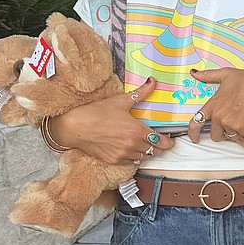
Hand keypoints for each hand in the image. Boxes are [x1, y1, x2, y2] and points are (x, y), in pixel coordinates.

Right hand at [51, 77, 174, 164]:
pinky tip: (131, 148)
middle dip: (160, 146)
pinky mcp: (114, 160)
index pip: (162, 142)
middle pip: (156, 151)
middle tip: (159, 140)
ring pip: (144, 158)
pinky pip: (131, 163)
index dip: (169, 142)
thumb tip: (152, 81)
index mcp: (137, 130)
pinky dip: (134, 157)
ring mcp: (123, 155)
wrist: (74, 127)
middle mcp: (132, 145)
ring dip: (147, 152)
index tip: (169, 139)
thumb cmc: (96, 112)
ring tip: (144, 143)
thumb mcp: (120, 101)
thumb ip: (140, 93)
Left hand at [187, 68, 243, 142]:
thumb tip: (194, 73)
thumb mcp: (226, 74)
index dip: (193, 132)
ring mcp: (229, 123)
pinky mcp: (241, 128)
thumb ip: (208, 75)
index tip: (195, 137)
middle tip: (231, 124)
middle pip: (215, 134)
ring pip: (231, 135)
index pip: (195, 123)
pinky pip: (243, 135)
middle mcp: (218, 116)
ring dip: (237, 129)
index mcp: (212, 105)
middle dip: (222, 132)